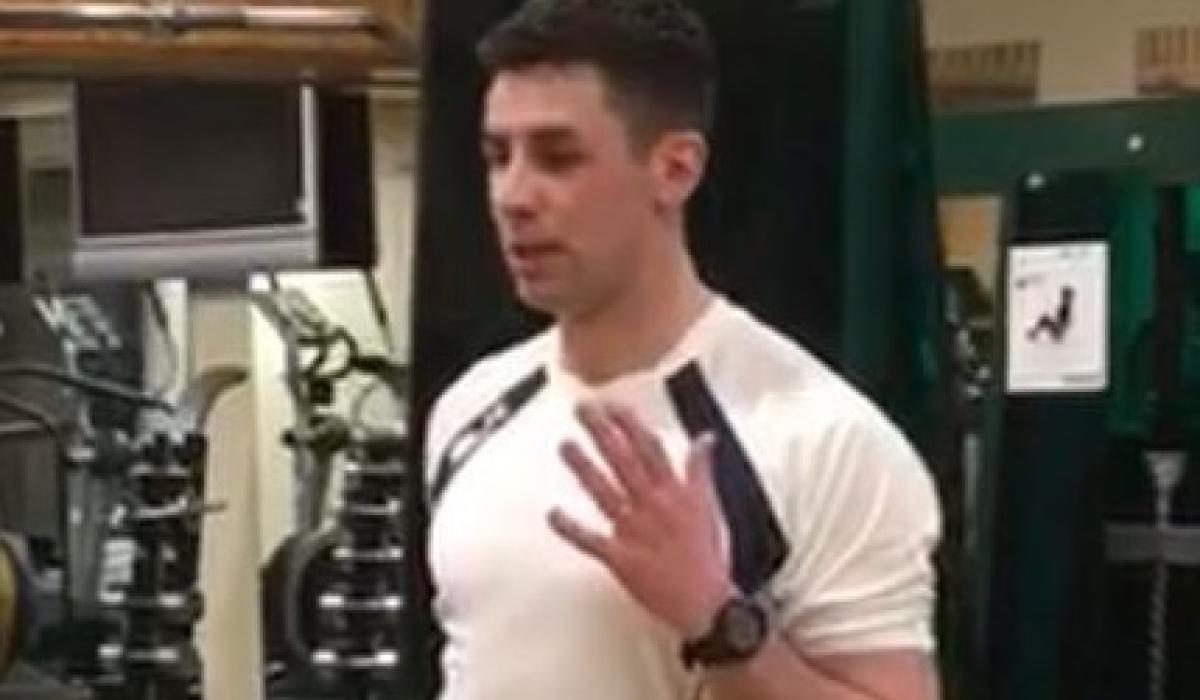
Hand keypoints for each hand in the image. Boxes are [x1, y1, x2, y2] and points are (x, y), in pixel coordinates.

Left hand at [548, 401, 732, 638]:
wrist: (707, 604)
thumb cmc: (707, 557)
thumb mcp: (709, 506)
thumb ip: (701, 470)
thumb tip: (704, 439)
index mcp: (674, 493)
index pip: (650, 449)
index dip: (630, 424)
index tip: (613, 404)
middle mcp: (652, 506)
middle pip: (624, 462)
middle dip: (603, 434)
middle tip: (582, 410)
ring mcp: (634, 531)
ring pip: (606, 492)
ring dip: (585, 468)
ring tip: (566, 446)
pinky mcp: (621, 558)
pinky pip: (592, 541)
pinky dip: (572, 529)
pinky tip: (553, 514)